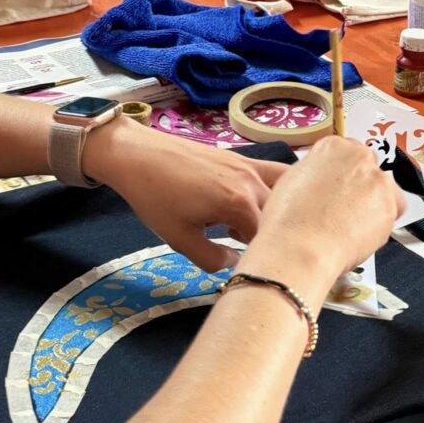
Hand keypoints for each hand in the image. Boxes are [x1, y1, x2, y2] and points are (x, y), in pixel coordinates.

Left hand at [83, 117, 288, 272]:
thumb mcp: (179, 239)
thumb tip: (236, 263)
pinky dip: (277, 190)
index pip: (268, 239)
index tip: (248, 267)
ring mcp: (250, 166)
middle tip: (244, 249)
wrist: (138, 155)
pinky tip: (255, 204)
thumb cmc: (155, 198)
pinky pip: (274, 173)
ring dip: (278, 212)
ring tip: (252, 225)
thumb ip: (213, 259)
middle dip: (269, 237)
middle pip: (281, 217)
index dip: (261, 258)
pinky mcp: (242, 158)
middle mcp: (252, 182)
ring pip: (285, 192)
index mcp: (239, 205)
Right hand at [244, 136, 403, 302]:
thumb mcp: (291, 180)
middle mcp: (359, 157)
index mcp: (333, 146)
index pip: (347, 152)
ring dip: (372, 203)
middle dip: (359, 186)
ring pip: (384, 189)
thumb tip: (322, 178)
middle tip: (343, 208)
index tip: (338, 187)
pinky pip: (392, 212)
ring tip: (350, 224)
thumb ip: (315, 171)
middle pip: (368, 168)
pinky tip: (359, 232)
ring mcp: (377, 180)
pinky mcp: (390, 205)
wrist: (301, 248)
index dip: (341, 174)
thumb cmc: (289, 221)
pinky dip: (380, 223)